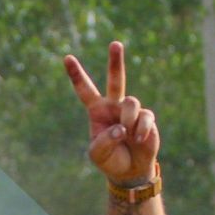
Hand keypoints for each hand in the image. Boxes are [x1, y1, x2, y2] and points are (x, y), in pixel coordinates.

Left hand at [64, 41, 158, 185]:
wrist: (129, 171)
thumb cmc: (109, 160)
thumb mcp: (97, 154)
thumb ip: (105, 140)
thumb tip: (121, 128)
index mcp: (97, 111)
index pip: (85, 90)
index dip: (76, 75)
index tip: (67, 58)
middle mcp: (114, 106)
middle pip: (116, 79)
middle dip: (116, 61)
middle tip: (115, 44)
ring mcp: (131, 111)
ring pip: (131, 102)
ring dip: (128, 120)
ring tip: (128, 136)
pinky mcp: (147, 118)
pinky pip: (144, 117)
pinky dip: (140, 130)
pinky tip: (137, 140)